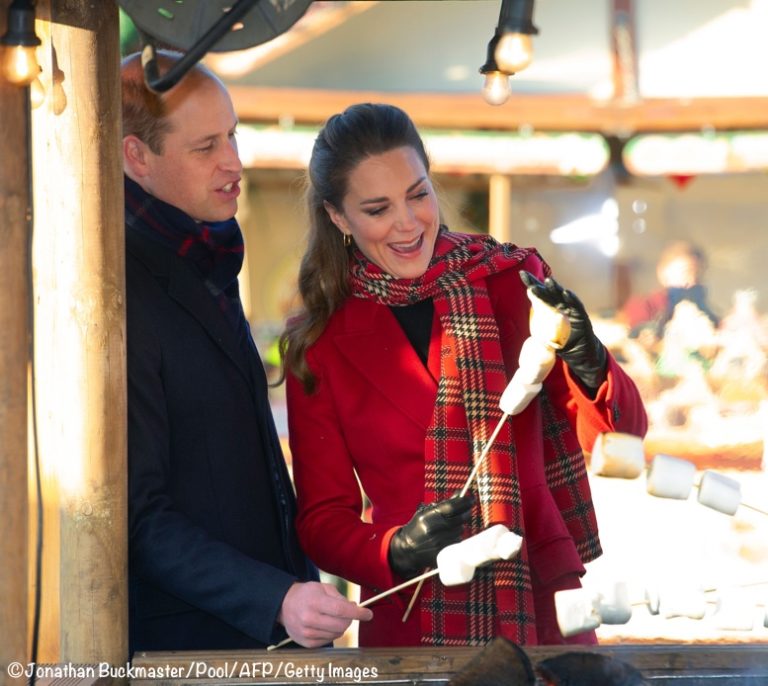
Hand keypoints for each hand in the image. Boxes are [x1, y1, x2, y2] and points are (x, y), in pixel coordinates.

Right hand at [277, 581, 372, 647]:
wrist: (284, 605)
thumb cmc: (307, 594)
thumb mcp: (322, 588)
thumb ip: (340, 598)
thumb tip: (355, 609)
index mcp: (314, 602)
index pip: (341, 610)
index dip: (358, 613)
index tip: (368, 614)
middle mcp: (309, 619)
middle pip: (341, 625)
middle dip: (350, 619)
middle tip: (348, 613)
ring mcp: (307, 633)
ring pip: (336, 634)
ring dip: (341, 626)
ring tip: (333, 617)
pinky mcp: (306, 643)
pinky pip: (328, 641)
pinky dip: (332, 633)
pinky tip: (326, 624)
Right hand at [388, 494, 473, 578]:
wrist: (407, 550)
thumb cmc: (418, 528)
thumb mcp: (425, 513)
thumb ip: (443, 505)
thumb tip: (460, 494)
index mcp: (427, 517)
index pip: (451, 507)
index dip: (464, 502)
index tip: (471, 498)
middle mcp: (433, 529)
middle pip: (460, 519)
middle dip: (466, 513)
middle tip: (467, 510)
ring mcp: (438, 543)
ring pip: (461, 530)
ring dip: (460, 526)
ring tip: (452, 525)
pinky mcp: (443, 553)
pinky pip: (458, 541)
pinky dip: (457, 536)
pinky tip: (449, 536)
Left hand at [520, 271, 606, 389]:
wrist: (579, 352)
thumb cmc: (561, 340)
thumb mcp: (545, 329)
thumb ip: (538, 316)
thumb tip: (527, 304)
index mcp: (551, 307)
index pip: (540, 293)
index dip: (532, 283)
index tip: (521, 274)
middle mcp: (561, 305)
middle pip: (549, 292)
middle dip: (540, 284)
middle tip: (530, 276)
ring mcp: (572, 310)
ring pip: (562, 297)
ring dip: (556, 288)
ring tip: (548, 281)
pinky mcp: (582, 317)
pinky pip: (577, 307)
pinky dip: (572, 299)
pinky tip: (566, 293)